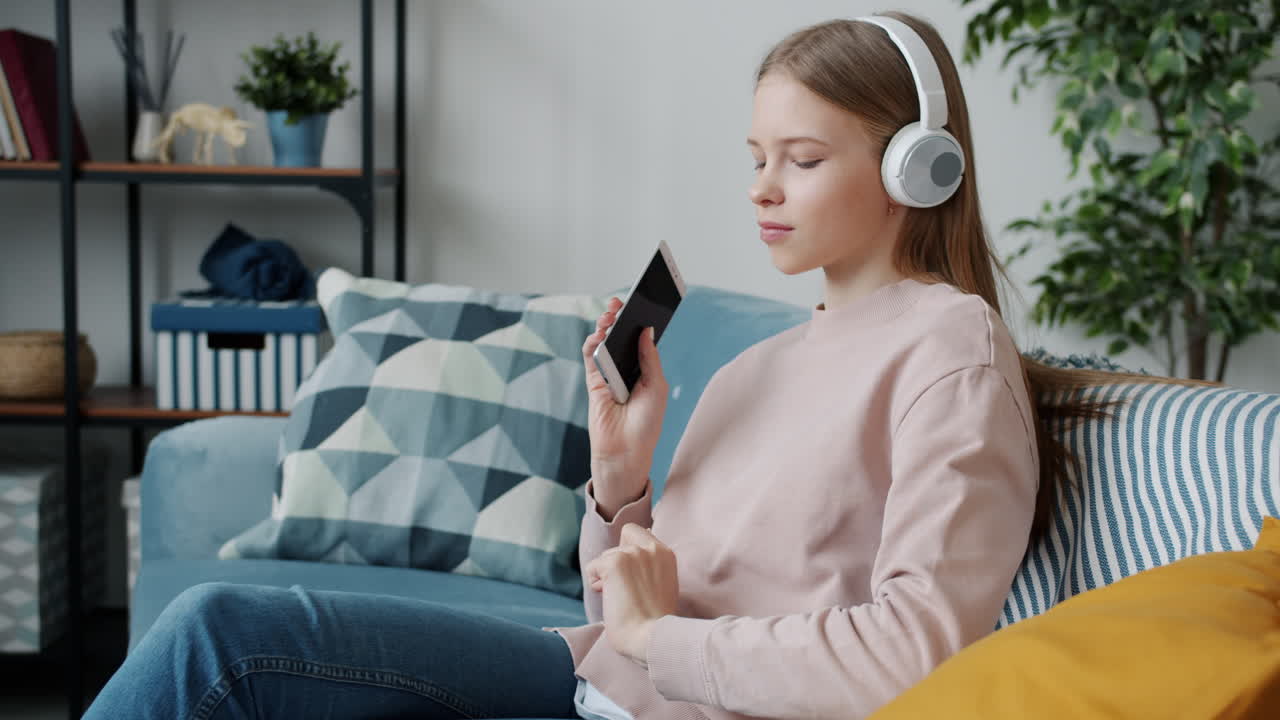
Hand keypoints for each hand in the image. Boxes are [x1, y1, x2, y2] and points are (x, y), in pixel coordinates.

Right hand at [581, 298, 669, 511]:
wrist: (627, 451)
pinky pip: (590, 358)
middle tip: (620, 304)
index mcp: (645, 370)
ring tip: (608, 316)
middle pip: (621, 338)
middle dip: (620, 319)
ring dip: (604, 328)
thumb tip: (646, 330)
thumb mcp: (655, 387)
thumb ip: (650, 358)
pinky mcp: (594, 383)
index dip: (640, 322)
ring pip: (604, 344)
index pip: (641, 340)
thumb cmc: (647, 424)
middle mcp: (627, 370)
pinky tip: (597, 336)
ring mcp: (609, 375)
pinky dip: (592, 344)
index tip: (642, 303)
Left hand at [584, 523, 679, 665]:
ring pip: (605, 555)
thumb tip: (627, 551)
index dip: (629, 550)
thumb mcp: (661, 584)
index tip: (631, 574)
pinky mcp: (615, 563)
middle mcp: (650, 548)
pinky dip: (596, 583)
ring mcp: (633, 554)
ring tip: (618, 599)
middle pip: (621, 540)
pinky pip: (592, 567)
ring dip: (606, 576)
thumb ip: (650, 567)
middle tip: (623, 588)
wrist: (651, 638)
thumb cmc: (655, 622)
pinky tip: (609, 599)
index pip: (637, 533)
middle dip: (617, 561)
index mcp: (665, 553)